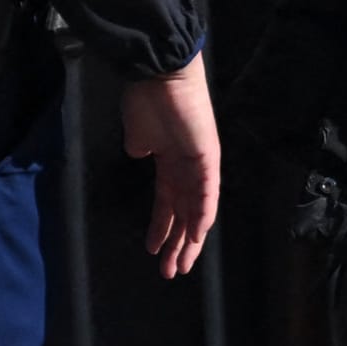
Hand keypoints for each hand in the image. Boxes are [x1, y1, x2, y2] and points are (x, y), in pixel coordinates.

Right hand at [120, 54, 219, 278]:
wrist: (159, 74)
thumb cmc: (147, 100)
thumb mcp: (138, 134)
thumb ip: (143, 149)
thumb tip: (142, 156)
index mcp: (171, 162)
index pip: (169, 203)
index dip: (161, 228)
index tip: (152, 250)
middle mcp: (189, 166)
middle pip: (185, 213)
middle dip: (177, 244)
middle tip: (169, 271)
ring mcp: (201, 163)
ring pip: (197, 210)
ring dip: (189, 240)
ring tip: (179, 266)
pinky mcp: (208, 157)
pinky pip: (206, 192)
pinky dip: (202, 215)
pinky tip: (196, 236)